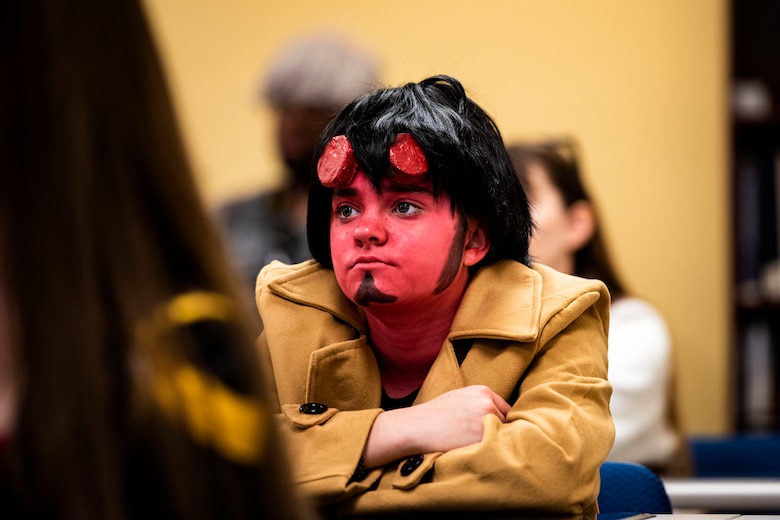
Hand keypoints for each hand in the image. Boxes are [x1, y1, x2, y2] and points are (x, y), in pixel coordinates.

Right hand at [363, 385, 510, 466]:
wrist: (415, 427)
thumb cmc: (433, 414)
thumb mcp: (459, 397)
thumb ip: (479, 402)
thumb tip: (497, 416)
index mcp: (483, 391)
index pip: (505, 409)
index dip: (499, 421)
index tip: (491, 430)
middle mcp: (487, 403)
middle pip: (506, 423)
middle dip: (498, 432)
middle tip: (483, 440)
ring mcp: (485, 421)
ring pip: (502, 436)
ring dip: (495, 442)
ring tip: (477, 446)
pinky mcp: (480, 438)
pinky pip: (494, 448)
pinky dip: (488, 452)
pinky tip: (474, 452)